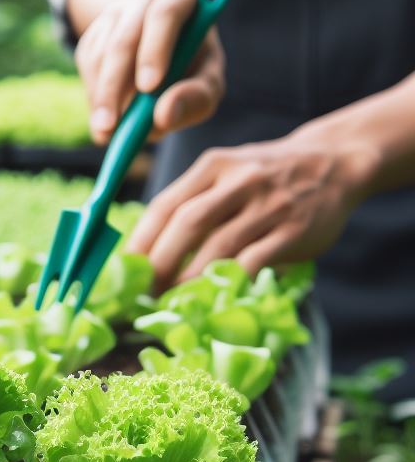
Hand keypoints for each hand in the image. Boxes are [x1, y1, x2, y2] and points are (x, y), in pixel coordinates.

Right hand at [75, 0, 225, 143]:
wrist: (166, 48)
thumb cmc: (195, 64)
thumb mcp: (208, 81)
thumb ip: (195, 98)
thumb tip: (162, 116)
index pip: (165, 13)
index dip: (155, 49)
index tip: (148, 88)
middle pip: (124, 38)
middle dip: (115, 87)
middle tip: (112, 127)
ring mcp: (114, 11)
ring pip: (100, 55)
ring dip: (101, 98)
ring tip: (107, 132)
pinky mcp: (93, 33)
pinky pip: (87, 65)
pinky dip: (94, 96)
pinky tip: (106, 115)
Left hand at [126, 132, 379, 290]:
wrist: (335, 162)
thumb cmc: (265, 176)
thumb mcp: (226, 171)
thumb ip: (192, 201)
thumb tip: (147, 250)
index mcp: (213, 166)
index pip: (166, 204)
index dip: (141, 240)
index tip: (125, 269)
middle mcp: (239, 181)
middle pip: (188, 224)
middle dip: (161, 262)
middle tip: (146, 291)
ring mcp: (268, 205)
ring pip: (219, 246)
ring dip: (191, 278)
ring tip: (174, 299)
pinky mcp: (293, 230)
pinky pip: (255, 261)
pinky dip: (231, 282)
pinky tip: (215, 296)